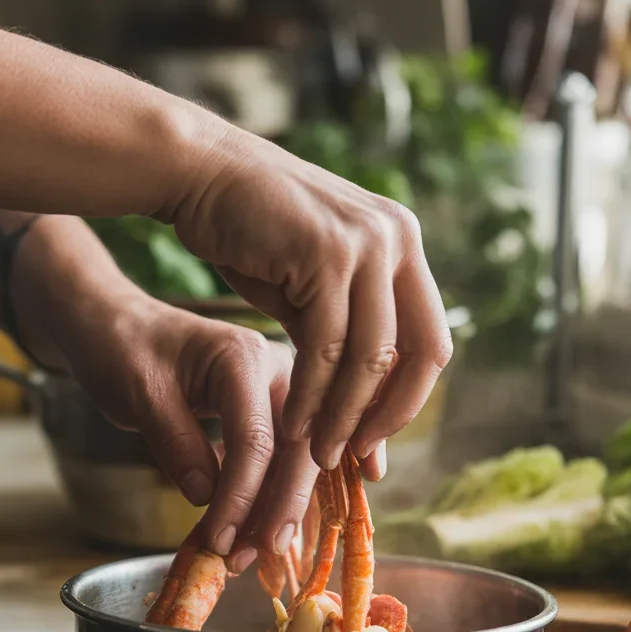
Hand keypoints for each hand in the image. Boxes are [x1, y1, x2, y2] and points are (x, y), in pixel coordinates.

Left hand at [54, 286, 317, 569]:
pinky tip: (265, 532)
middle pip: (296, 450)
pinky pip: (285, 458)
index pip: (256, 440)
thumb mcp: (140, 394)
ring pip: (298, 460)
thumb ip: (176, 441)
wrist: (118, 326)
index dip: (241, 497)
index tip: (220, 540)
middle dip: (278, 509)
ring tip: (250, 555)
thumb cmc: (123, 349)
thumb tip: (208, 497)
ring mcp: (281, 391)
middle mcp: (277, 370)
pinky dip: (275, 496)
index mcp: (243, 357)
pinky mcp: (272, 412)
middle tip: (253, 556)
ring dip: (279, 510)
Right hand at [167, 126, 452, 476]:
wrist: (199, 173)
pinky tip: (292, 423)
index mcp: (403, 243)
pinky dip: (311, 394)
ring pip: (371, 356)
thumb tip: (366, 426)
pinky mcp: (326, 253)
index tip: (371, 441)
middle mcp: (397, 238)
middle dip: (386, 416)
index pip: (431, 341)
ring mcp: (366, 242)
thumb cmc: (251, 237)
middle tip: (350, 457)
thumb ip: (344, 346)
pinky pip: (327, 347)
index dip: (407, 400)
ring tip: (316, 453)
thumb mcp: (312, 292)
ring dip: (343, 415)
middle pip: (419, 353)